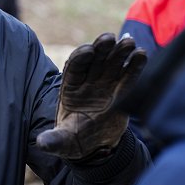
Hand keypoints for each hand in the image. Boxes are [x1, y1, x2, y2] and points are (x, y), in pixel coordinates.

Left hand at [36, 33, 145, 160]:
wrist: (95, 146)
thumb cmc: (74, 140)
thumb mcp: (64, 142)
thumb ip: (55, 140)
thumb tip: (42, 144)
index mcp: (70, 88)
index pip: (74, 68)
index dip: (80, 58)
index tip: (88, 50)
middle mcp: (87, 82)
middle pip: (94, 60)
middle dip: (101, 49)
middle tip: (109, 38)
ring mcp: (105, 84)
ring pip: (112, 64)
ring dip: (120, 53)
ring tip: (128, 43)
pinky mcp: (122, 91)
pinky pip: (128, 76)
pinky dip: (135, 66)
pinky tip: (141, 54)